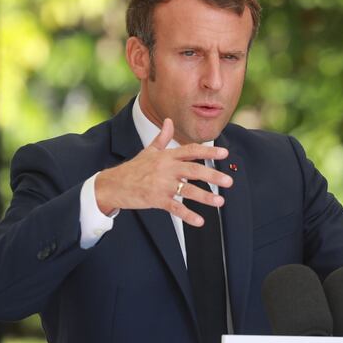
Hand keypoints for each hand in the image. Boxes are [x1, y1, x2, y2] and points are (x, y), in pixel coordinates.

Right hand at [94, 118, 233, 226]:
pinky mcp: (156, 199)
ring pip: (187, 190)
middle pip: (194, 170)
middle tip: (229, 182)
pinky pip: (175, 208)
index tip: (225, 154)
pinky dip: (188, 215)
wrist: (113, 185)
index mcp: (166, 156)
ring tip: (220, 202)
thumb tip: (169, 121)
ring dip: (205, 197)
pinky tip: (200, 221)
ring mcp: (161, 184)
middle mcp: (166, 168)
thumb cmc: (133, 168)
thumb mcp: (148, 151)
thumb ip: (162, 138)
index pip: (191, 150)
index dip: (208, 152)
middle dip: (213, 176)